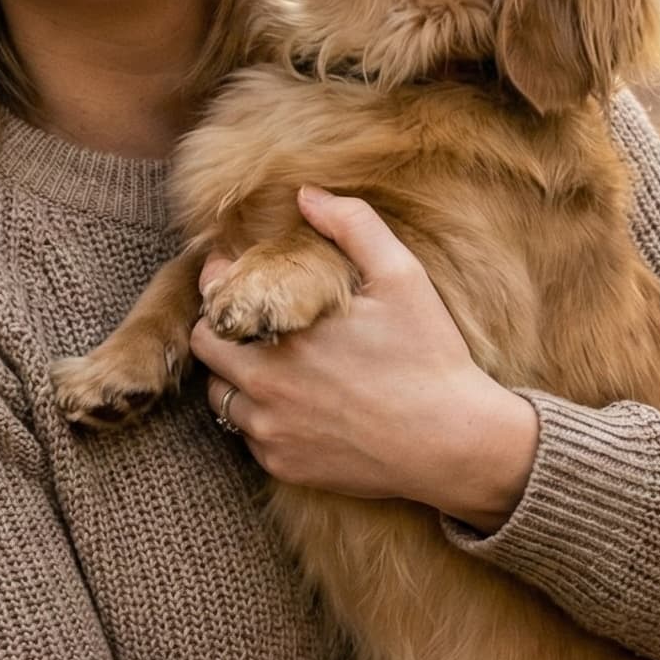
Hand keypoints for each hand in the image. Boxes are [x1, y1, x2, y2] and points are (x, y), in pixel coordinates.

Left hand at [191, 187, 540, 529]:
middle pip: (205, 349)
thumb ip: (352, 226)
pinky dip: (263, 418)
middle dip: (221, 329)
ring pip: (221, 396)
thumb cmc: (429, 356)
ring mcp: (271, 432)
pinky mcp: (284, 466)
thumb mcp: (401, 277)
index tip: (239, 276)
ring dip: (237, 376)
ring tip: (277, 361)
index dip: (220, 283)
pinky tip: (300, 403)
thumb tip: (306, 193)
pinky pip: (249, 437)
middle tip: (255, 320)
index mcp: (284, 334)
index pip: (212, 301)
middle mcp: (265, 386)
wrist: (454, 442)